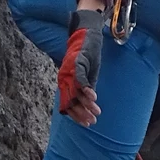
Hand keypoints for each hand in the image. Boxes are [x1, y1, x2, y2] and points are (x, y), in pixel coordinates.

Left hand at [58, 8, 104, 126]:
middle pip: (70, 101)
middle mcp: (64, 78)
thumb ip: (86, 88)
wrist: (87, 34)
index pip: (68, 103)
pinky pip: (80, 79)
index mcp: (66, 82)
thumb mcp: (88, 74)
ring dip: (86, 104)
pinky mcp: (77, 63)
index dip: (77, 115)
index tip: (87, 124)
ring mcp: (69, 71)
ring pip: (75, 93)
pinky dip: (86, 90)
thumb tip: (89, 103)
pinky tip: (93, 98)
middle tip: (91, 122)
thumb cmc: (87, 55)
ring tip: (96, 113)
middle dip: (81, 113)